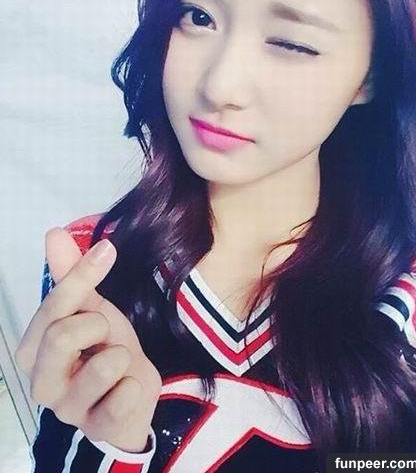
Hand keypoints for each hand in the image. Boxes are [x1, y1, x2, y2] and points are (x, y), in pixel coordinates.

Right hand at [15, 227, 161, 452]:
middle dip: (99, 325)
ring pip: (101, 366)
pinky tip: (128, 386)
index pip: (52, 309)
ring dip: (121, 354)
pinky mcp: (100, 428)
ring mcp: (69, 411)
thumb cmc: (103, 348)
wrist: (131, 393)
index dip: (82, 278)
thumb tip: (53, 233)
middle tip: (106, 333)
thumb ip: (70, 276)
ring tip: (118, 361)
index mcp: (33, 350)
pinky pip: (125, 396)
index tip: (107, 251)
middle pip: (62, 337)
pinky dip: (135, 383)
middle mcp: (41, 383)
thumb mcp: (90, 309)